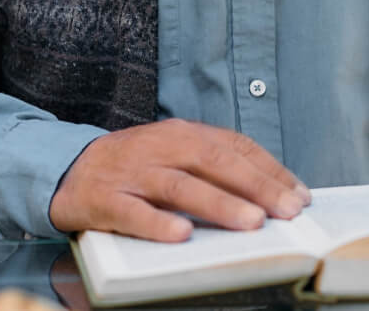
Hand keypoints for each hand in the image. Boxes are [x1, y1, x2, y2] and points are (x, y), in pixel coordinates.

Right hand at [48, 119, 310, 240]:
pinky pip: (134, 213)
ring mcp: (133, 173)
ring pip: (180, 186)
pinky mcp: (105, 200)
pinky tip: (182, 235)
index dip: (269, 170)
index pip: (234, 146)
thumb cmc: (136, 167)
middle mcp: (160, 147)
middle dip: (255, 187)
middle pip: (214, 162)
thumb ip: (214, 166)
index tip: (299, 195)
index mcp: (182, 133)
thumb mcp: (175, 153)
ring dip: (218, 203)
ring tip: (251, 222)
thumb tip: (271, 193)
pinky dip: (158, 224)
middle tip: (286, 211)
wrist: (69, 170)